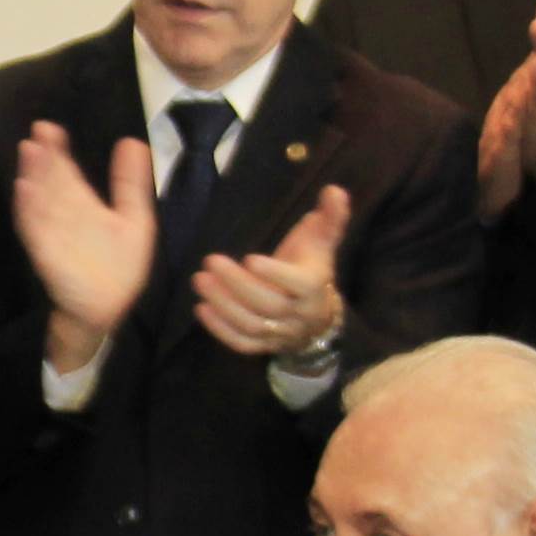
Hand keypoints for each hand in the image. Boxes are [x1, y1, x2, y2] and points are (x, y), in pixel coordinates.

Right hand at [12, 120, 155, 369]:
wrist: (108, 308)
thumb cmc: (120, 266)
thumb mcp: (135, 219)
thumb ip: (131, 183)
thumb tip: (132, 140)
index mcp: (83, 204)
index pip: (67, 172)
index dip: (58, 151)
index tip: (50, 128)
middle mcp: (65, 215)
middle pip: (51, 181)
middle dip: (44, 158)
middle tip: (37, 132)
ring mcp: (53, 233)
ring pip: (40, 200)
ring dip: (34, 177)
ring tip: (30, 152)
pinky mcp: (47, 253)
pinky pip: (36, 230)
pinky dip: (29, 211)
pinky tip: (24, 191)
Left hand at [192, 185, 350, 363]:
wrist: (317, 315)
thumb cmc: (313, 269)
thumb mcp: (322, 242)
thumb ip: (329, 217)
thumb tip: (335, 190)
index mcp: (314, 287)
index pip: (299, 284)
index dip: (275, 274)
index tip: (249, 259)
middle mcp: (299, 314)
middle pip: (268, 304)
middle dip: (237, 284)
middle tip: (210, 262)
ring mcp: (280, 333)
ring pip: (252, 326)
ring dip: (223, 305)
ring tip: (200, 280)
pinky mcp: (264, 345)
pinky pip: (242, 344)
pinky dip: (220, 330)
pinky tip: (202, 308)